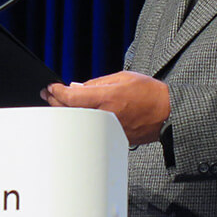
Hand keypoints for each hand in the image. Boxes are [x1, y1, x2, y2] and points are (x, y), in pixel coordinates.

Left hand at [42, 70, 170, 144]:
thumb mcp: (122, 78)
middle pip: (71, 112)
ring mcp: (109, 129)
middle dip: (56, 102)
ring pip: (80, 123)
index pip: (72, 97)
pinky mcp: (113, 137)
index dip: (57, 92)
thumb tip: (78, 87)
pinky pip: (92, 130)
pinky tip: (79, 114)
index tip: (51, 87)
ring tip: (60, 103)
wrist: (168, 113)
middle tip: (49, 94)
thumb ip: (97, 83)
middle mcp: (106, 115)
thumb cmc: (150, 93)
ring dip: (67, 112)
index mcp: (107, 98)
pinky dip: (83, 121)